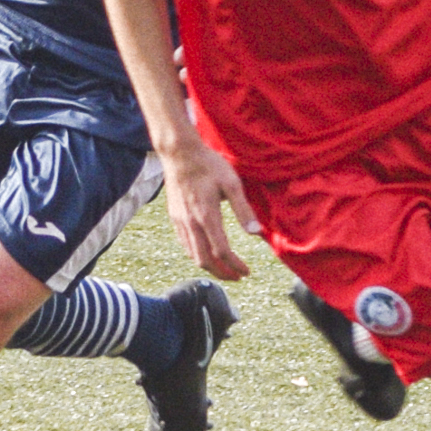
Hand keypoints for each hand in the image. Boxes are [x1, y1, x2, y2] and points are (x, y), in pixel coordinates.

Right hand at [160, 134, 256, 280]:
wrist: (179, 153)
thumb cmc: (208, 165)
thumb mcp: (232, 183)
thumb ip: (243, 209)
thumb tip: (256, 232)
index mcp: (207, 217)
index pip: (221, 252)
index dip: (235, 266)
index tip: (246, 271)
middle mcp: (191, 223)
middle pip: (204, 260)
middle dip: (222, 273)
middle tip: (237, 277)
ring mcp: (180, 221)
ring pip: (192, 255)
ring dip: (209, 266)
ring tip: (224, 268)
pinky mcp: (175, 217)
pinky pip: (185, 244)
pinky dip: (196, 254)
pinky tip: (206, 252)